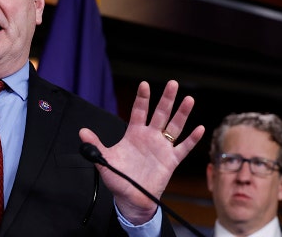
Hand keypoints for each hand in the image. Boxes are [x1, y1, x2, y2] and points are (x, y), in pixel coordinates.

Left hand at [79, 80, 204, 224]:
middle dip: (166, 99)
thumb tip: (82, 132)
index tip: (144, 84)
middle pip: (160, 114)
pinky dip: (192, 139)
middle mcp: (150, 137)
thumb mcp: (104, 159)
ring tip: (188, 100)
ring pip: (174, 126)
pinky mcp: (171, 160)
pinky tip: (199, 128)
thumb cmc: (118, 178)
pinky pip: (183, 148)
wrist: (130, 198)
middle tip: (172, 83)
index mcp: (134, 134)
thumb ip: (95, 145)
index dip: (142, 98)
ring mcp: (162, 147)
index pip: (139, 111)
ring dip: (182, 114)